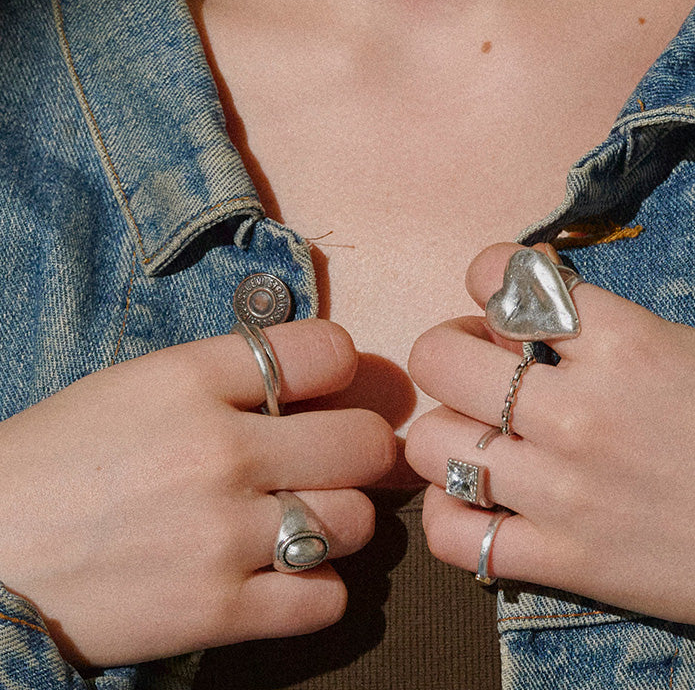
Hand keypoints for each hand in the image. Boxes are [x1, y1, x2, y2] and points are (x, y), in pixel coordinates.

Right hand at [0, 319, 394, 669]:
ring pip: (356, 522)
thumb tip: (320, 374)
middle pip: (364, 443)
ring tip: (300, 521)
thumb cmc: (59, 463)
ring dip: (338, 523)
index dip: (338, 370)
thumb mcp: (137, 386)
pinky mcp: (215, 613)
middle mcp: (218, 451)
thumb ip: (229, 375)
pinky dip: (315, 590)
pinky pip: (326, 600)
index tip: (322, 392)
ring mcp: (220, 535)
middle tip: (333, 463)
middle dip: (359, 452)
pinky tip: (282, 576)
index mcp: (192, 379)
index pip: (328, 352)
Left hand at [406, 244, 694, 673]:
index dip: (488, 275)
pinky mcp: (565, 560)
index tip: (501, 294)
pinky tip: (483, 501)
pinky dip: (452, 515)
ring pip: (431, 443)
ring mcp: (566, 491)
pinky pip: (453, 535)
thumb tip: (524, 313)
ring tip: (483, 436)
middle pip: (441, 357)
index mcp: (624, 343)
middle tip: (483, 364)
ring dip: (447, 431)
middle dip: (453, 348)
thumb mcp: (691, 350)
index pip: (501, 278)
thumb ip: (604, 329)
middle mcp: (581, 411)